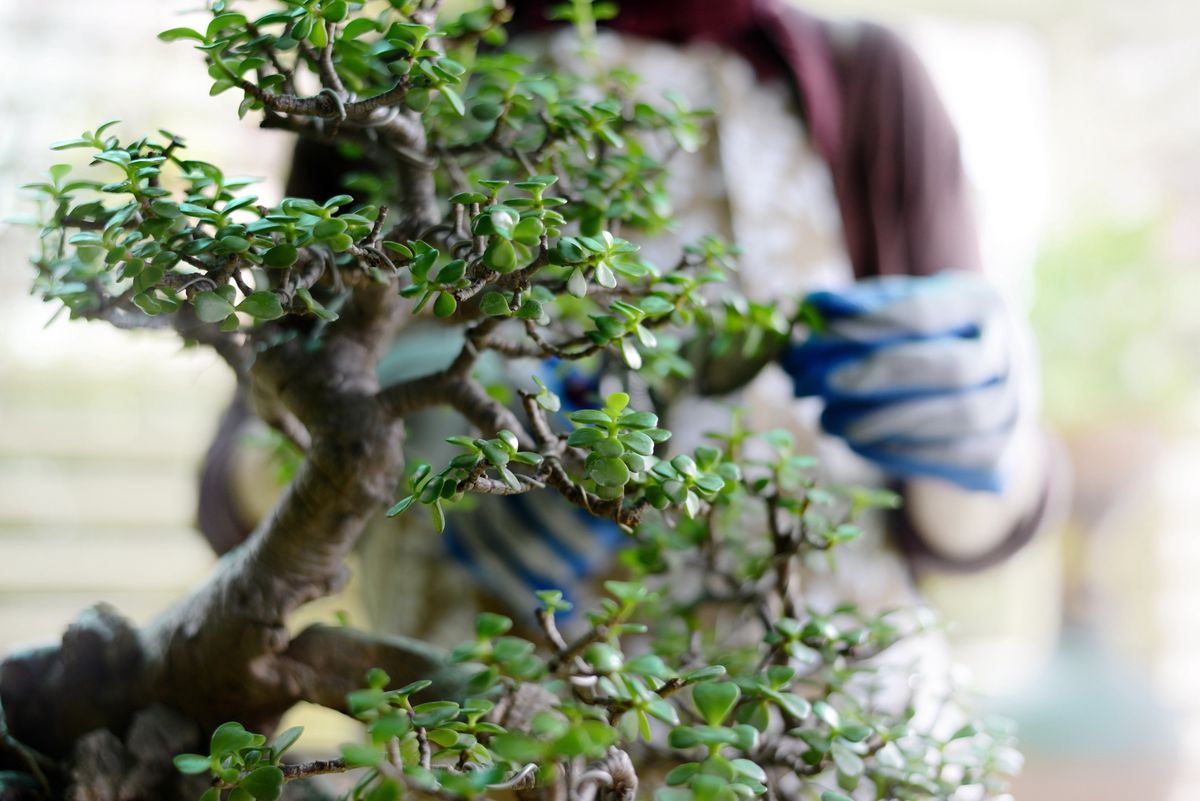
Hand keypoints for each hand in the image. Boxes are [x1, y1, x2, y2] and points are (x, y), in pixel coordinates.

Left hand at [780, 272, 1020, 491]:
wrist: (975, 390)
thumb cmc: (920, 340)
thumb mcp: (897, 310)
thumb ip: (860, 308)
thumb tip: (813, 307)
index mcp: (983, 304)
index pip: (925, 313)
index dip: (869, 326)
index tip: (819, 337)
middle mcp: (1012, 353)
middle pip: (951, 368)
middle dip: (878, 378)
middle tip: (818, 386)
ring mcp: (1013, 407)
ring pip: (956, 417)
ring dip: (882, 422)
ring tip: (826, 421)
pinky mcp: (1000, 453)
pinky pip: (952, 457)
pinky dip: (898, 452)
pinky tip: (856, 444)